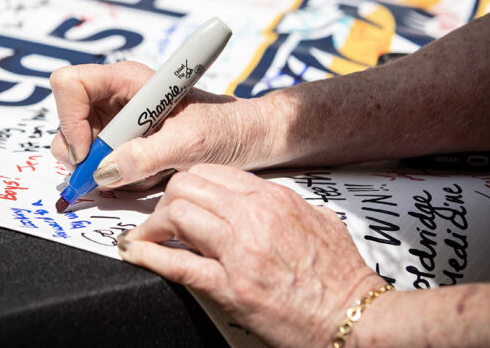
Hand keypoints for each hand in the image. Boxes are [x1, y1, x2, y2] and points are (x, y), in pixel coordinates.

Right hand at [49, 61, 273, 188]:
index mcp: (127, 80)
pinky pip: (101, 164)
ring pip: (80, 147)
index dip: (69, 119)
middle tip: (115, 173)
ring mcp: (116, 120)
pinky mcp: (123, 141)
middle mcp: (115, 96)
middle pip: (66, 120)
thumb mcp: (189, 144)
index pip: (69, 84)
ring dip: (106, 170)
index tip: (90, 153)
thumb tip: (103, 172)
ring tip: (146, 172)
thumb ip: (144, 157)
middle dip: (84, 153)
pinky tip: (149, 175)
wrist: (247, 139)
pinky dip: (119, 178)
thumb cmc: (225, 129)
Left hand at [117, 164, 386, 347]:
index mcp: (272, 198)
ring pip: (177, 215)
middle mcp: (253, 217)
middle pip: (186, 187)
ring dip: (152, 225)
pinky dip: (147, 255)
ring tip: (146, 235)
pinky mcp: (231, 288)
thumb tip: (252, 198)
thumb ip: (281, 203)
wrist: (356, 318)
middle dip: (164, 199)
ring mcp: (240, 251)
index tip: (177, 195)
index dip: (185, 183)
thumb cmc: (341, 276)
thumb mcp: (316, 220)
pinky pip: (177, 264)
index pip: (210, 172)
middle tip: (159, 217)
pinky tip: (133, 251)